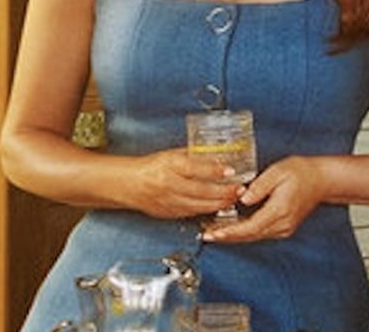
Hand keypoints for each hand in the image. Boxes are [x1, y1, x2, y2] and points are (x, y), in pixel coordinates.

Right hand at [124, 148, 240, 220]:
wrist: (128, 184)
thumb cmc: (151, 166)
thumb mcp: (172, 155)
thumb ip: (194, 157)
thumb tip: (219, 157)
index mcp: (169, 165)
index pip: (196, 168)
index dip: (215, 170)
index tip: (231, 171)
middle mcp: (168, 184)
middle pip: (201, 190)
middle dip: (224, 191)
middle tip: (240, 189)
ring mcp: (167, 201)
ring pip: (198, 205)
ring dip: (219, 203)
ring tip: (233, 199)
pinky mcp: (167, 213)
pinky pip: (190, 213)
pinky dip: (206, 210)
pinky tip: (218, 207)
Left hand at [202, 156, 327, 242]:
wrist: (322, 180)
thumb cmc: (302, 172)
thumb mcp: (278, 171)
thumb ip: (259, 186)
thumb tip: (242, 199)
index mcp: (279, 210)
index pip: (249, 227)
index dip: (228, 232)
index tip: (212, 234)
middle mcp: (282, 223)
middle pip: (249, 236)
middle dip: (226, 237)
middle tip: (206, 234)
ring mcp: (284, 228)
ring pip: (254, 237)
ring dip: (234, 236)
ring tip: (214, 232)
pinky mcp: (284, 228)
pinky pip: (260, 233)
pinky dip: (245, 232)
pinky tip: (233, 228)